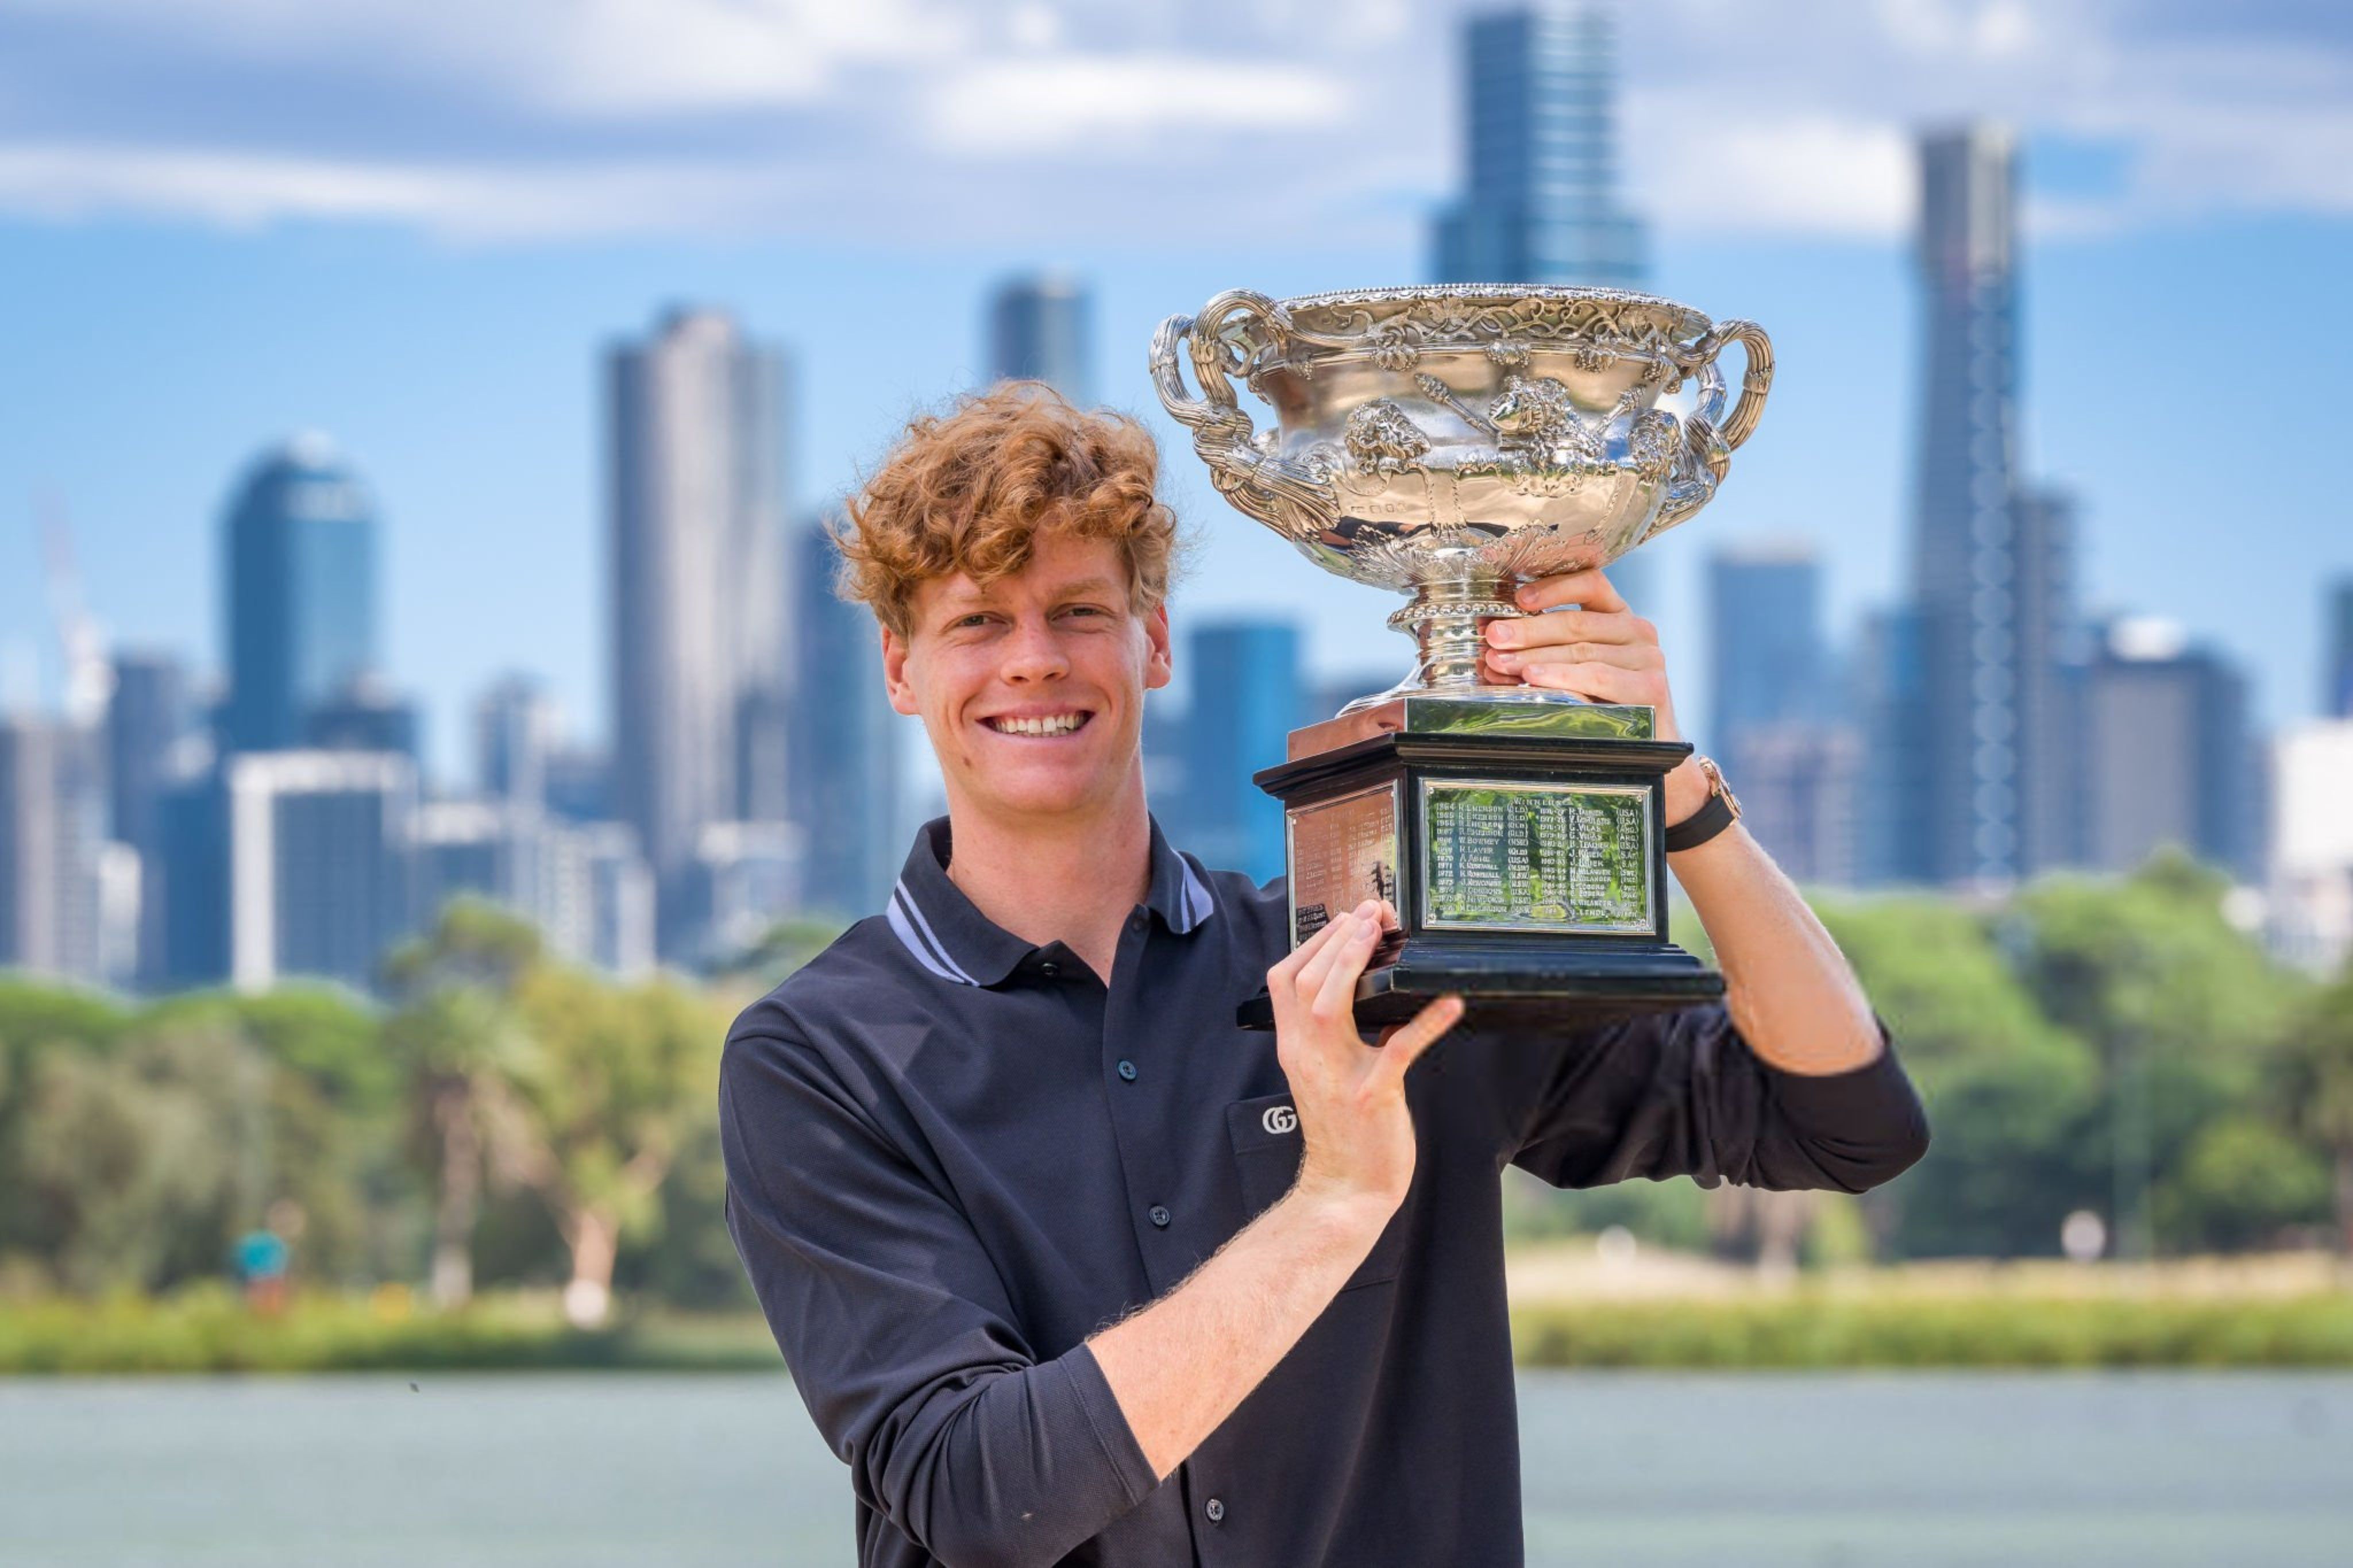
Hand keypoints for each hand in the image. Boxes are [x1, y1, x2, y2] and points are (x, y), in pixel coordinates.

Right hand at [1265, 899, 1462, 1213]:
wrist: (1346, 1189)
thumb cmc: (1342, 1131)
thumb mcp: (1324, 1074)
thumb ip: (1334, 1036)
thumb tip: (1369, 998)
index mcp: (1293, 1047)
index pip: (1284, 980)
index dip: (1313, 942)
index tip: (1344, 918)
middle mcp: (1306, 1056)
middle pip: (1305, 981)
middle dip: (1337, 939)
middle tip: (1369, 912)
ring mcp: (1337, 1076)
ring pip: (1331, 1006)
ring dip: (1355, 963)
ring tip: (1382, 933)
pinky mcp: (1371, 1096)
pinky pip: (1399, 1049)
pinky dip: (1427, 1022)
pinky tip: (1451, 1003)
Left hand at [1482, 567, 1709, 824]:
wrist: (1648, 747)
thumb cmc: (1604, 704)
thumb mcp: (1576, 667)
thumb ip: (1547, 647)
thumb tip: (1495, 640)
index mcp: (1619, 615)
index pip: (1590, 584)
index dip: (1554, 587)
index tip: (1518, 597)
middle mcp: (1638, 631)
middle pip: (1577, 622)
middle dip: (1528, 630)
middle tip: (1493, 636)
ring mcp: (1648, 658)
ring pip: (1581, 651)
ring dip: (1535, 656)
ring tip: (1501, 662)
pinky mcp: (1651, 687)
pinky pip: (1597, 677)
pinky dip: (1562, 677)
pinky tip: (1534, 677)